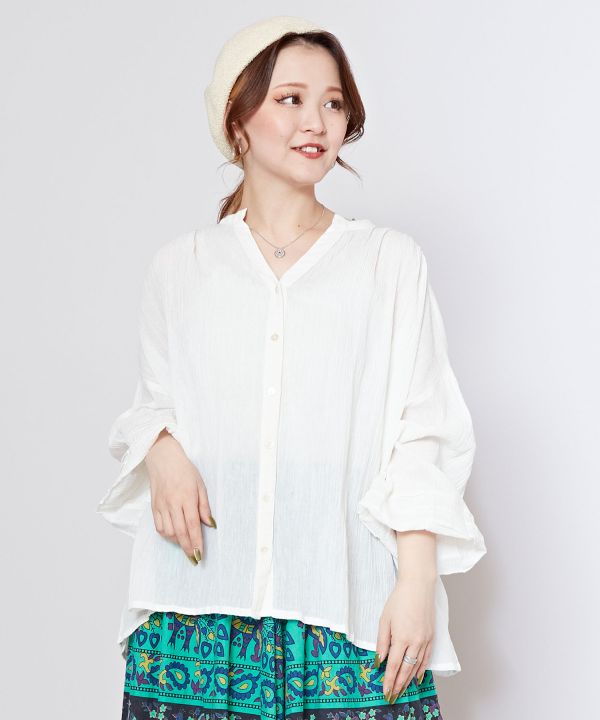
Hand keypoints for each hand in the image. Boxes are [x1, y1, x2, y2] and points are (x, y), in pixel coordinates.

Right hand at [145, 429, 216, 564]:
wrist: (163, 459)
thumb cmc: (185, 470)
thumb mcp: (200, 485)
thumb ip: (204, 506)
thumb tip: (210, 524)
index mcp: (187, 497)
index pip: (192, 524)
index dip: (196, 542)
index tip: (200, 554)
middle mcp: (172, 503)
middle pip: (180, 532)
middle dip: (188, 548)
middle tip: (194, 559)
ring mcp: (161, 506)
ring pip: (168, 532)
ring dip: (178, 542)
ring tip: (186, 545)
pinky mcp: (153, 507)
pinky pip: (159, 527)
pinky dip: (167, 535)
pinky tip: (174, 536)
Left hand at [375, 574, 435, 701]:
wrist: (418, 587)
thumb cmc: (399, 600)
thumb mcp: (384, 620)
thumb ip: (382, 642)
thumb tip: (379, 660)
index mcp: (401, 638)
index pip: (394, 665)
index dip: (389, 680)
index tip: (385, 692)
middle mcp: (415, 642)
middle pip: (406, 670)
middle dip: (398, 685)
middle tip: (393, 696)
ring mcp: (425, 640)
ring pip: (417, 666)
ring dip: (409, 680)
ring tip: (402, 690)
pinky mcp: (431, 636)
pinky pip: (426, 658)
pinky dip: (421, 669)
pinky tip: (417, 677)